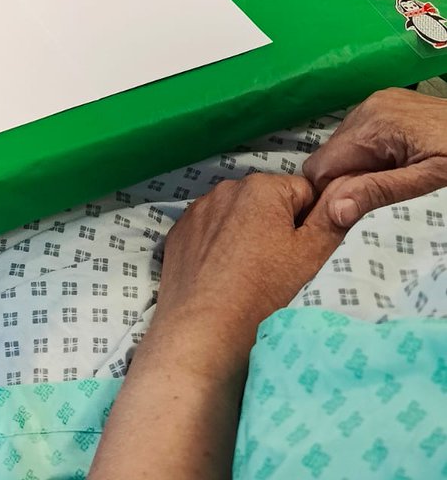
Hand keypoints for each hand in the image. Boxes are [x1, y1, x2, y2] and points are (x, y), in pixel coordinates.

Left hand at [150, 173, 343, 371]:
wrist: (202, 333)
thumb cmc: (264, 294)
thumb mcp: (313, 257)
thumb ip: (332, 218)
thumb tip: (342, 192)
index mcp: (262, 187)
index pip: (304, 192)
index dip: (312, 223)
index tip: (305, 255)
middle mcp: (225, 189)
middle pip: (268, 203)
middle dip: (278, 228)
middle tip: (280, 270)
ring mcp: (197, 211)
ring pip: (237, 217)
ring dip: (247, 236)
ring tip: (250, 277)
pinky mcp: (178, 234)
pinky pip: (209, 232)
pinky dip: (218, 248)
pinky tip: (223, 277)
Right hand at [304, 87, 446, 228]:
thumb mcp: (426, 180)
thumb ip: (379, 192)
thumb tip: (335, 211)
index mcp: (373, 126)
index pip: (320, 166)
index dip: (330, 192)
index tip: (350, 210)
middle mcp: (366, 107)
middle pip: (329, 155)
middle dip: (345, 179)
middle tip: (379, 194)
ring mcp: (373, 101)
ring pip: (341, 144)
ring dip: (356, 165)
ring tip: (391, 176)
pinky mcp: (381, 102)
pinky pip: (357, 131)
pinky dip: (367, 151)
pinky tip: (393, 160)